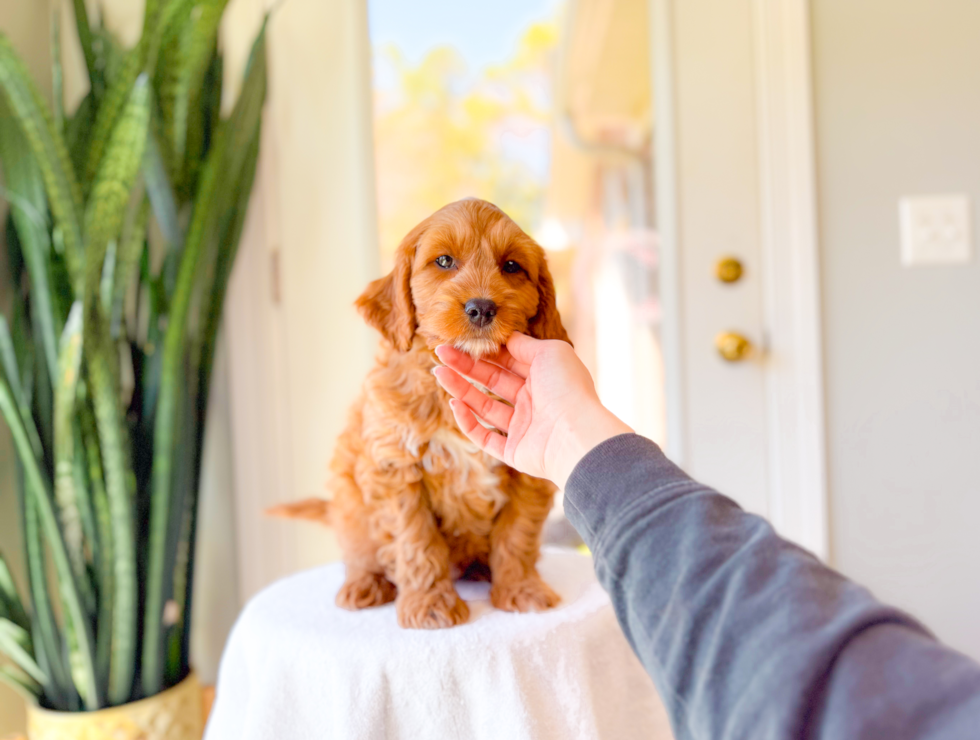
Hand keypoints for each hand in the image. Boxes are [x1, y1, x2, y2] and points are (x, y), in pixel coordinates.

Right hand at [433, 332, 632, 488]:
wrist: (575, 434)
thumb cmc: (567, 388)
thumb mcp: (550, 352)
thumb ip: (524, 344)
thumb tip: (505, 336)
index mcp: (544, 377)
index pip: (508, 361)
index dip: (484, 351)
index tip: (461, 341)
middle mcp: (534, 402)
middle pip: (493, 381)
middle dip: (466, 367)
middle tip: (440, 354)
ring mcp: (524, 428)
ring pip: (485, 407)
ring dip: (461, 390)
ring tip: (439, 374)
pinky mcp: (515, 452)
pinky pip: (486, 437)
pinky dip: (468, 422)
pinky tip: (455, 403)